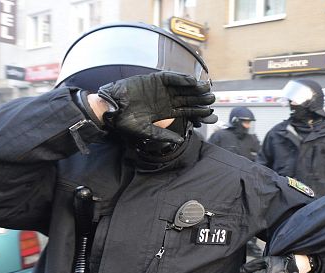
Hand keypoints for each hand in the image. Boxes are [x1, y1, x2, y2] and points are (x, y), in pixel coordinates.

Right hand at [97, 72, 215, 143]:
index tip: (211, 114)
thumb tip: (180, 141)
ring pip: (182, 88)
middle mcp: (167, 100)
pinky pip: (170, 78)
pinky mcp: (154, 79)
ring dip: (194, 88)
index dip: (199, 113)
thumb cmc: (127, 121)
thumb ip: (163, 134)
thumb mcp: (147, 131)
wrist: (112, 108)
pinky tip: (191, 81)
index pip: (187, 112)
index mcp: (167, 112)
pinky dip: (180, 78)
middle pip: (188, 99)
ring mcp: (161, 89)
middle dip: (200, 99)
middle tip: (212, 99)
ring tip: (206, 89)